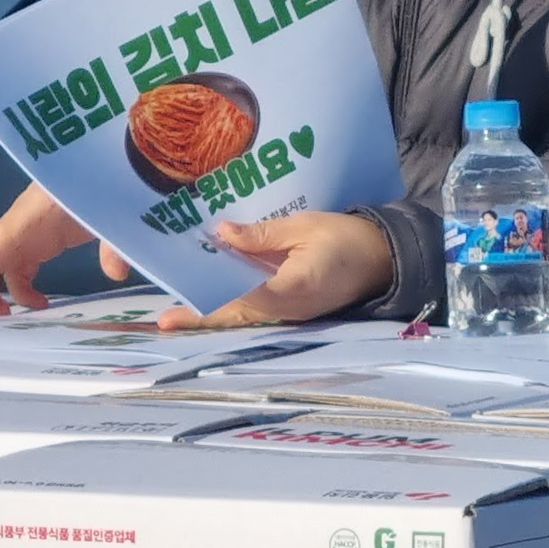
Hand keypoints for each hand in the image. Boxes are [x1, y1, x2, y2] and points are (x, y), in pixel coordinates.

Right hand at [0, 181, 127, 312]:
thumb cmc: (113, 177)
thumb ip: (114, 242)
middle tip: (2, 324)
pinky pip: (26, 260)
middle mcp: (26, 220)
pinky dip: (26, 284)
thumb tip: (116, 273)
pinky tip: (44, 303)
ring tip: (27, 320)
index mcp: (33, 214)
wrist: (123, 158)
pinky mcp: (50, 231)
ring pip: (7, 262)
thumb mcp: (115, 209)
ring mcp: (36, 226)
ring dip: (9, 291)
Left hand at [149, 209, 397, 330]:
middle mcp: (289, 309)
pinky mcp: (291, 310)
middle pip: (237, 317)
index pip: (245, 298)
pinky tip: (206, 300)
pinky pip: (255, 312)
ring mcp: (291, 314)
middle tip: (165, 321)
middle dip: (201, 320)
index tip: (183, 304)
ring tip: (175, 317)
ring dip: (210, 318)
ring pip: (243, 319)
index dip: (213, 301)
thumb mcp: (305, 226)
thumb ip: (263, 234)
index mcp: (294, 287)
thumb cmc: (347, 238)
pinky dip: (229, 309)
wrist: (383, 259)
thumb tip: (223, 234)